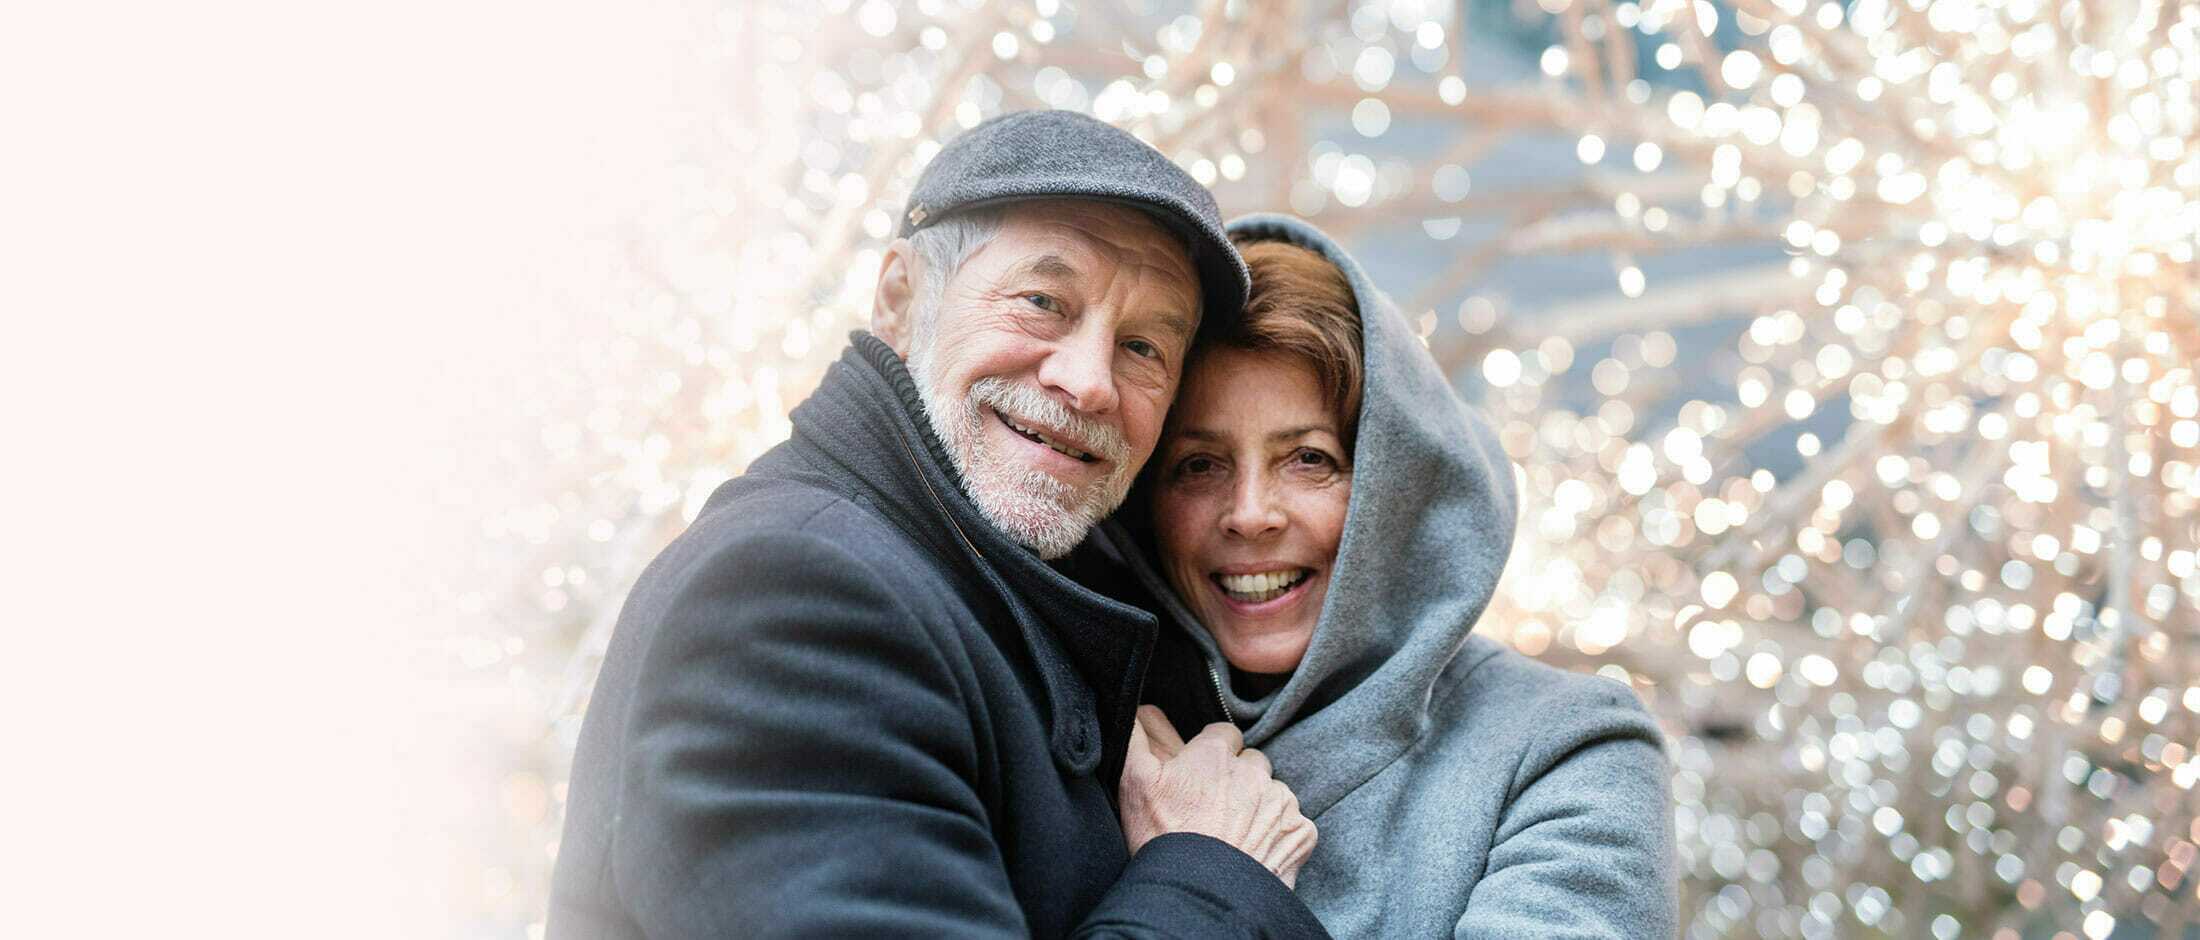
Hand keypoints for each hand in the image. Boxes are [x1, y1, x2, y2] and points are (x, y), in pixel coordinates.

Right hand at [1118, 705, 1317, 886]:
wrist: (1199, 894)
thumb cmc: (1163, 837)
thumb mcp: (1135, 781)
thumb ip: (1137, 737)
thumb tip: (1136, 709)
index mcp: (1216, 754)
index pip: (1224, 734)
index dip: (1212, 754)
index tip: (1201, 776)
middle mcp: (1254, 771)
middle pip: (1252, 762)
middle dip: (1239, 779)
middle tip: (1216, 808)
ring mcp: (1281, 802)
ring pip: (1274, 793)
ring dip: (1260, 807)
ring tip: (1235, 834)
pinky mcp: (1300, 833)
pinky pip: (1294, 825)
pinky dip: (1280, 836)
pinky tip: (1256, 851)